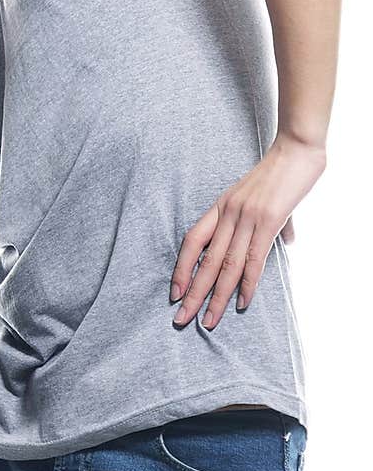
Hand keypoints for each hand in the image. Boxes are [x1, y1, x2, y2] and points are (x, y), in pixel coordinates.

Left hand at [170, 134, 324, 328]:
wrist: (296, 149)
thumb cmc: (281, 173)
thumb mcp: (263, 198)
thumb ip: (269, 223)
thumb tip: (285, 242)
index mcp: (221, 207)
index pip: (192, 242)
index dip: (181, 269)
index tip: (174, 294)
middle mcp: (228, 214)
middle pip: (205, 261)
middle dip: (192, 294)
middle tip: (180, 320)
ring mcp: (246, 218)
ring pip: (226, 265)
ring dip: (216, 297)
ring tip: (208, 321)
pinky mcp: (268, 221)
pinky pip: (253, 259)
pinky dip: (246, 284)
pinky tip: (241, 303)